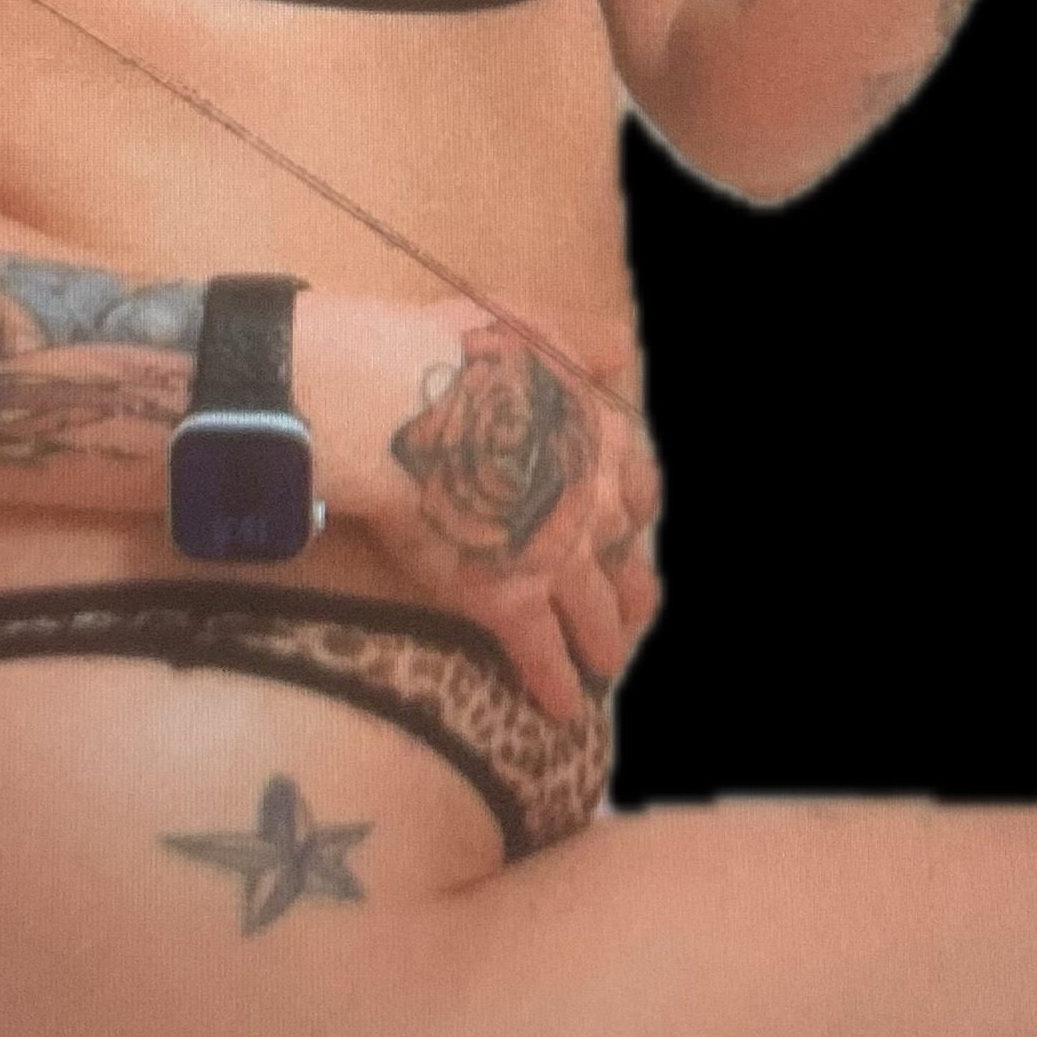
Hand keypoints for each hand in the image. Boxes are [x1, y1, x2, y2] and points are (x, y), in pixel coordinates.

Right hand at [352, 305, 662, 724]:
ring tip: (603, 670)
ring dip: (603, 647)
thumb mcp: (537, 323)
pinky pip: (544, 658)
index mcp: (602, 437)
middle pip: (629, 561)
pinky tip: (561, 712)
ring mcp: (558, 558)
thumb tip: (620, 350)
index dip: (631, 514)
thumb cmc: (457, 352)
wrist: (398, 402)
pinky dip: (556, 687)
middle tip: (629, 614)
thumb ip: (584, 341)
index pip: (639, 489)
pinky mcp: (510, 602)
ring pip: (598, 617)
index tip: (626, 530)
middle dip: (631, 593)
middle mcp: (595, 504)